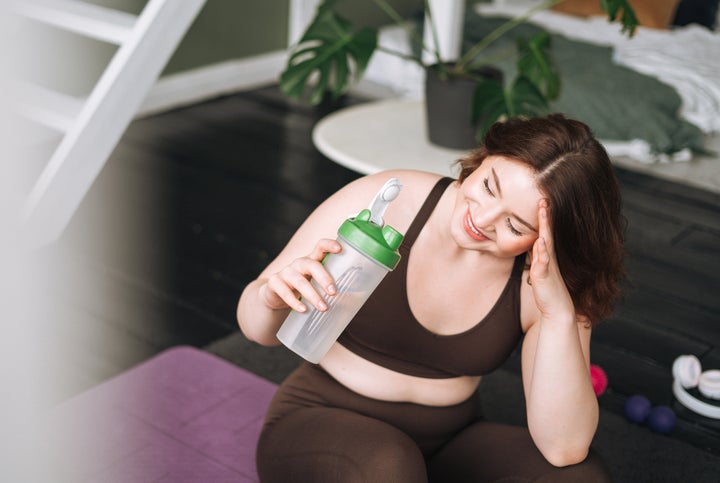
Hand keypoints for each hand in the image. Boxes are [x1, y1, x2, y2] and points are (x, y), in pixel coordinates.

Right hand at [261, 239, 340, 312]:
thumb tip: (355, 298)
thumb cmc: (302, 288)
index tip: (340, 249)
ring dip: (312, 295)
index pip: (320, 246)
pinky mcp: (275, 283)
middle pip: (311, 265)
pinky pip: (284, 292)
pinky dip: (295, 302)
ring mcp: (286, 272)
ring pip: (299, 281)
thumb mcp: (315, 283)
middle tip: (333, 292)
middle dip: (324, 278)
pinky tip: (303, 310)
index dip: (329, 245)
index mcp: (312, 260)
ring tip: (323, 308)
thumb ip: (329, 285)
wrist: (276, 296)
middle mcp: (299, 263)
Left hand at [528, 200, 574, 322]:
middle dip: (545, 217)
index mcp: (547, 255)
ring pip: (546, 243)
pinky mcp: (544, 276)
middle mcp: (549, 258)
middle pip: (547, 233)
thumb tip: (534, 246)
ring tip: (543, 212)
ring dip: (545, 228)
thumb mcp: (540, 270)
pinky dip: (542, 251)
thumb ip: (537, 258)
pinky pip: (543, 262)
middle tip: (544, 200)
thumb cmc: (548, 290)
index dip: (544, 218)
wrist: (557, 309)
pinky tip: (540, 241)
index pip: (545, 233)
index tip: (542, 202)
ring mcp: (548, 266)